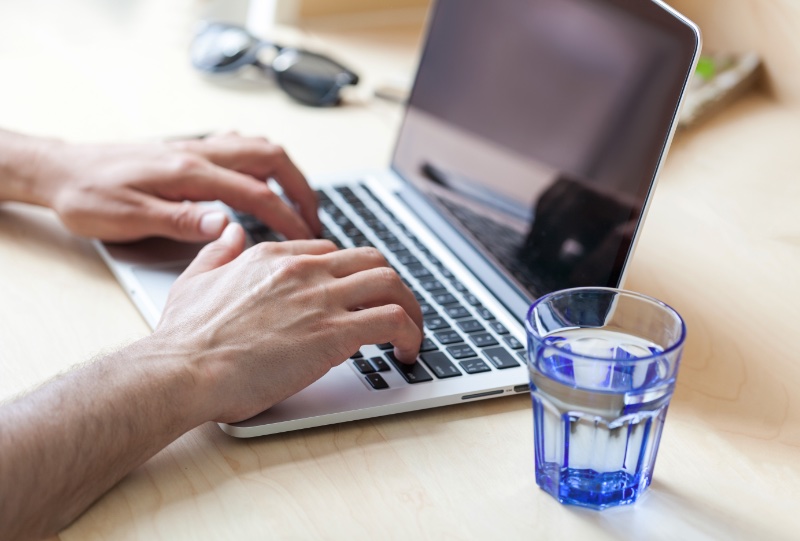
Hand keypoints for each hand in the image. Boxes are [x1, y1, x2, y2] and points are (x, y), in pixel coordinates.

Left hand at [33, 132, 321, 241]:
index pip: (256, 193)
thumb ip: (182, 220)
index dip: (288, 217)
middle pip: (269, 158)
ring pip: (257, 148)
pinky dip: (261, 162)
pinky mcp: (187, 152)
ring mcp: (194, 148)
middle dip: (301, 187)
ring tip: (298, 202)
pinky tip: (261, 180)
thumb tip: (226, 225)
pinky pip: (238, 147)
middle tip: (316, 218)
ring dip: (286, 173)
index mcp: (189, 172)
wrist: (59, 170)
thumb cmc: (88, 196)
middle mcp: (197, 153)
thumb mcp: (129, 217)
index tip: (307, 239)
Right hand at [155, 223, 422, 422]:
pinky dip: (411, 333)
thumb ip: (218, 252)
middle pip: (370, 261)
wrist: (183, 370)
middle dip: (388, 285)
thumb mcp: (194, 280)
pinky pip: (394, 320)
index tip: (355, 296)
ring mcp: (320, 298)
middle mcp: (302, 270)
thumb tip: (232, 231)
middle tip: (394, 310)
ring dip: (409, 307)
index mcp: (273, 256)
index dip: (350, 275)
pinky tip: (408, 351)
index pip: (331, 252)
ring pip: (391, 284)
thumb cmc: (185, 338)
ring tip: (411, 332)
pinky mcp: (334, 333)